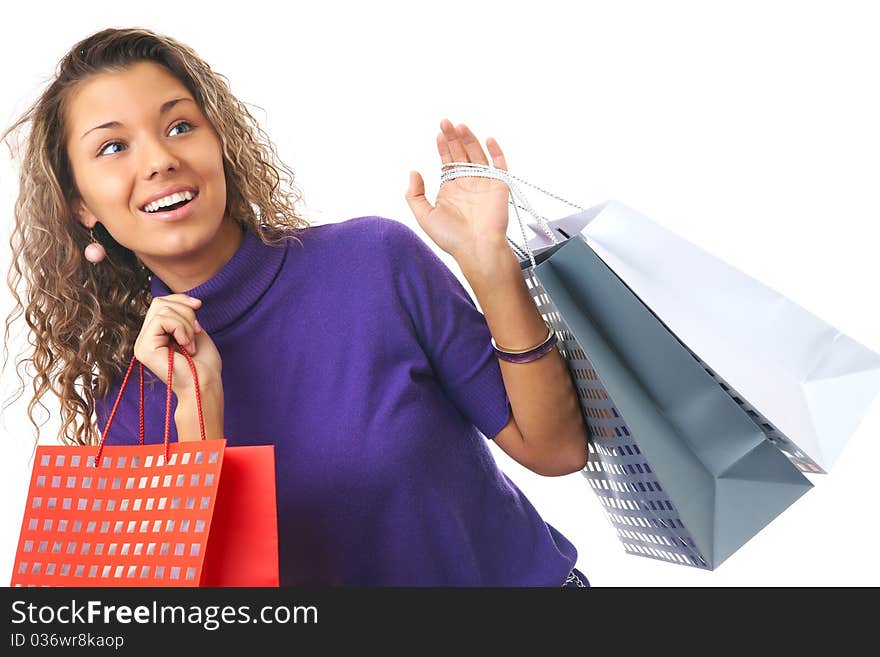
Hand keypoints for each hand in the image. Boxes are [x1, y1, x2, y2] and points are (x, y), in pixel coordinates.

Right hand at [133, 294, 221, 399]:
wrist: (205, 384)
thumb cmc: (204, 363)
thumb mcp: (194, 331)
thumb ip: (182, 315)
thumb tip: (182, 299)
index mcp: (156, 335)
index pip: (160, 303)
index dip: (180, 299)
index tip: (199, 305)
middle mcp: (145, 339)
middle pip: (160, 303)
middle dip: (185, 312)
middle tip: (197, 331)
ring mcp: (142, 344)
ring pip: (162, 310)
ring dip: (186, 324)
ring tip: (191, 342)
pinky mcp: (144, 349)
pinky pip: (161, 320)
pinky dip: (180, 328)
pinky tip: (186, 345)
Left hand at [405, 119, 510, 266]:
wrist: (477, 249)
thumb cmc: (452, 238)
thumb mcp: (424, 217)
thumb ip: (414, 195)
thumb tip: (413, 172)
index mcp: (451, 189)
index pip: (447, 162)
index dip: (443, 147)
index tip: (438, 134)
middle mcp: (467, 183)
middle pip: (461, 154)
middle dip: (453, 137)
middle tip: (446, 122)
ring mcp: (484, 183)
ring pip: (477, 154)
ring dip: (469, 139)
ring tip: (460, 125)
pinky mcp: (499, 186)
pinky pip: (499, 164)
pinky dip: (495, 151)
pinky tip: (488, 138)